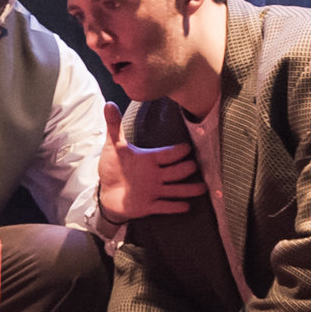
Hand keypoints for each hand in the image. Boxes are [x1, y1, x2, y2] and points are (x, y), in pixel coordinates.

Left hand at [97, 102, 204, 223]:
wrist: (107, 192)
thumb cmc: (114, 167)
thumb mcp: (113, 146)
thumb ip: (114, 126)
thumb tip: (109, 104)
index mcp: (149, 159)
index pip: (167, 154)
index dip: (176, 151)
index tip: (188, 148)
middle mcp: (155, 174)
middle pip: (175, 171)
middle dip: (186, 168)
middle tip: (196, 166)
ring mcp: (154, 190)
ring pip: (175, 189)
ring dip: (188, 189)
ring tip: (203, 188)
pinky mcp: (148, 205)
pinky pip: (164, 206)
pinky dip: (174, 206)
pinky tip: (186, 206)